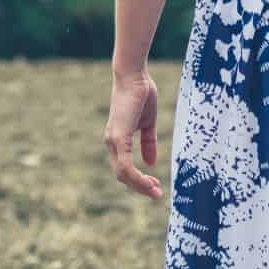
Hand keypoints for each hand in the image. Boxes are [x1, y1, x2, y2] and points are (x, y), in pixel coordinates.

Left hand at [103, 70, 162, 200]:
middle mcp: (111, 143)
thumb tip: (151, 163)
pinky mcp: (119, 137)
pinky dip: (137, 177)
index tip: (155, 185)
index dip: (138, 179)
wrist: (134, 75)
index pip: (124, 167)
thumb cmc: (141, 94)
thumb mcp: (147, 123)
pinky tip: (149, 182)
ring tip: (155, 191)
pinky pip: (126, 165)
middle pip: (122, 175)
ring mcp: (113, 141)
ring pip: (123, 174)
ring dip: (139, 186)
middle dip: (140, 187)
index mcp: (117, 139)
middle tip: (156, 193)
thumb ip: (148, 142)